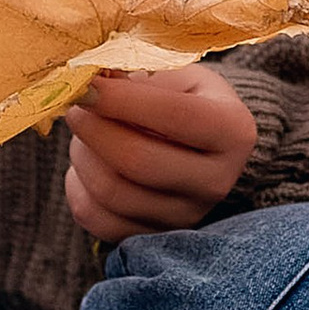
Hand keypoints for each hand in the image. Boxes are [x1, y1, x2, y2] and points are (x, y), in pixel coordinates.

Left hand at [64, 65, 258, 243]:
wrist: (197, 145)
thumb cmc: (184, 98)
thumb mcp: (176, 74)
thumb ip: (139, 74)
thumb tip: (90, 81)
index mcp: (233, 131)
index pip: (176, 116)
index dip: (122, 99)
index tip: (87, 85)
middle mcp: (217, 181)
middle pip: (138, 161)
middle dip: (94, 129)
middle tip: (75, 106)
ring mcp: (186, 215)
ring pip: (112, 192)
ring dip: (83, 155)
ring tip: (84, 131)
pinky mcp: (152, 235)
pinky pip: (96, 218)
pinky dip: (77, 186)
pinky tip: (86, 162)